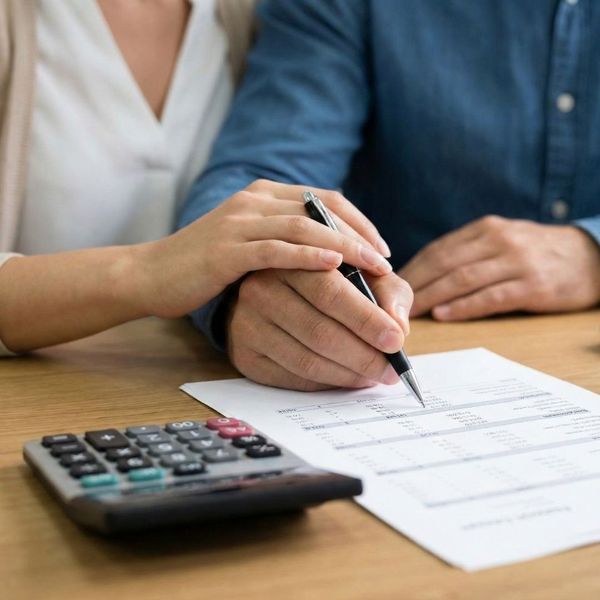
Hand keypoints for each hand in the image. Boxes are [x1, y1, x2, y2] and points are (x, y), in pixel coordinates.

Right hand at [133, 180, 391, 317]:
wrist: (151, 274)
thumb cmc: (205, 265)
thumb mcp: (249, 244)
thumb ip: (283, 240)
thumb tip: (332, 257)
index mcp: (263, 196)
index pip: (324, 199)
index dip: (359, 221)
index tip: (382, 248)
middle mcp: (254, 201)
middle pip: (321, 210)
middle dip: (360, 235)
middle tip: (387, 262)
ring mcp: (238, 223)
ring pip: (304, 227)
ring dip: (345, 246)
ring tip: (374, 266)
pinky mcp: (226, 250)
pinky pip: (274, 249)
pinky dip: (307, 256)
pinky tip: (332, 266)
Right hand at [227, 268, 412, 390]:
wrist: (269, 295)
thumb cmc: (324, 283)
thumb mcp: (360, 274)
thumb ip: (387, 291)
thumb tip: (398, 326)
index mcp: (292, 261)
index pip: (331, 292)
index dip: (366, 319)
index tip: (396, 340)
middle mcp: (262, 290)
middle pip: (319, 331)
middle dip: (363, 355)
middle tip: (391, 369)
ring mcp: (248, 324)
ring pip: (307, 360)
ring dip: (348, 374)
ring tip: (375, 376)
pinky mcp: (245, 355)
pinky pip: (292, 377)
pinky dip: (326, 383)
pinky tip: (347, 378)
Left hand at [399, 216, 599, 320]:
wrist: (590, 257)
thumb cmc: (535, 252)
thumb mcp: (501, 240)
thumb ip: (466, 252)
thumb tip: (422, 275)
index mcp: (485, 229)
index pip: (438, 249)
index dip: (411, 269)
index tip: (388, 286)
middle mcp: (498, 240)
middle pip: (444, 263)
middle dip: (414, 285)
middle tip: (389, 303)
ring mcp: (516, 262)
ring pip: (462, 279)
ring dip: (431, 297)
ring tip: (408, 313)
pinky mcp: (532, 286)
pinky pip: (490, 297)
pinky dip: (463, 307)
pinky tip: (443, 315)